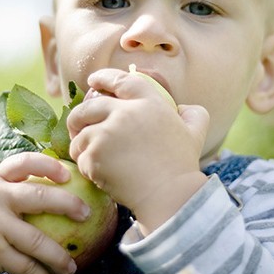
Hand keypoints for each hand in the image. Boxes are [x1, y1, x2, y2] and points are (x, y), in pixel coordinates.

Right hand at [0, 153, 88, 273]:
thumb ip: (20, 186)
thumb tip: (69, 184)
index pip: (24, 162)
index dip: (48, 166)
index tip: (69, 175)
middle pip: (37, 198)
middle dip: (68, 205)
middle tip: (87, 214)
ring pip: (36, 241)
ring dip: (60, 257)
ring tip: (73, 267)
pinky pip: (25, 267)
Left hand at [67, 68, 208, 232]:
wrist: (169, 195)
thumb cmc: (182, 165)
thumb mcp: (196, 132)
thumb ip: (191, 114)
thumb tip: (181, 107)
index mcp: (149, 103)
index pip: (120, 80)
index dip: (103, 78)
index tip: (92, 81)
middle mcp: (125, 113)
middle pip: (88, 107)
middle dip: (78, 117)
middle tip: (77, 128)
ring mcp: (107, 133)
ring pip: (81, 135)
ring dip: (83, 147)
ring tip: (93, 159)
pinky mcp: (95, 154)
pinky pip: (81, 158)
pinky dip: (87, 168)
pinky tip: (100, 175)